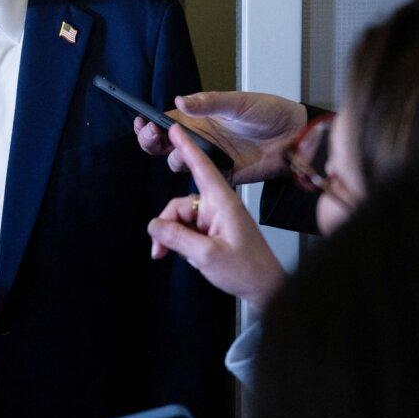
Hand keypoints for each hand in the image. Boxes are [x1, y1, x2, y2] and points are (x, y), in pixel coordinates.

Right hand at [134, 91, 306, 183]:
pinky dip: (197, 180)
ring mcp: (210, 158)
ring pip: (178, 164)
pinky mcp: (222, 175)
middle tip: (152, 137)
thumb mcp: (238, 103)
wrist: (295, 137)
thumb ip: (209, 102)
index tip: (143, 122)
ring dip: (176, 158)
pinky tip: (201, 172)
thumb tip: (181, 101)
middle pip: (164, 145)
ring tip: (186, 152)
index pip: (166, 121)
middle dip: (151, 142)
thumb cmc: (270, 113)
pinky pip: (202, 181)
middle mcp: (201, 138)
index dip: (150, 124)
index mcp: (200, 118)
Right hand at [148, 125, 283, 311]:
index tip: (174, 128)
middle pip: (179, 204)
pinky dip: (181, 243)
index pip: (201, 167)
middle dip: (166, 225)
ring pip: (181, 219)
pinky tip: (187, 257)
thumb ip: (177, 237)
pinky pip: (188, 230)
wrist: (265, 288)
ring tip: (170, 256)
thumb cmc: (247, 269)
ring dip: (172, 238)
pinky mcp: (214, 231)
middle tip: (159, 250)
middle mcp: (218, 206)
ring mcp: (216, 219)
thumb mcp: (207, 255)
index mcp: (223, 202)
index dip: (187, 147)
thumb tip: (153, 225)